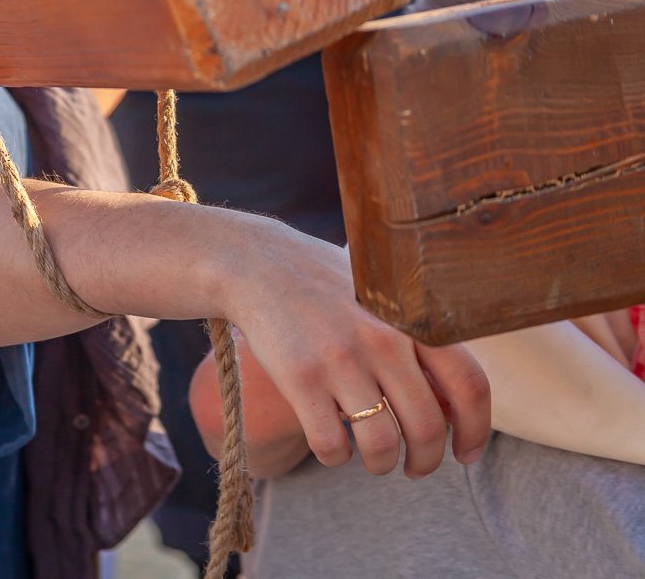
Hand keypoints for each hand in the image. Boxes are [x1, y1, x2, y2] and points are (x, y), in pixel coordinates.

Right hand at [221, 222, 490, 476]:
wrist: (257, 265)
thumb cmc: (326, 284)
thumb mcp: (382, 296)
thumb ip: (419, 338)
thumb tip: (456, 404)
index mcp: (411, 320)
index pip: (469, 386)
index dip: (476, 432)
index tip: (464, 454)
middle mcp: (383, 340)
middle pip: (428, 427)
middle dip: (425, 461)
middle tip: (415, 468)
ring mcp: (341, 360)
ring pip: (382, 444)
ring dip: (382, 464)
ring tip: (375, 460)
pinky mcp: (300, 377)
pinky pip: (332, 443)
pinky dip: (337, 456)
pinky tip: (333, 444)